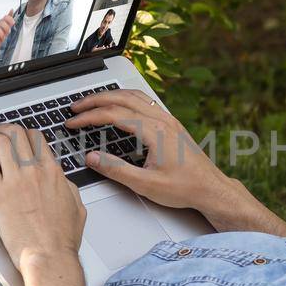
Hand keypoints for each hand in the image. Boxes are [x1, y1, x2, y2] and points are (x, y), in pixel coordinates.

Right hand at [0, 11, 14, 68]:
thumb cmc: (0, 39)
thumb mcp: (6, 29)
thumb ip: (9, 20)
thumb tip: (11, 10)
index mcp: (0, 24)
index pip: (4, 18)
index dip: (9, 20)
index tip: (13, 24)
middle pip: (1, 23)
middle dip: (7, 28)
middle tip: (8, 33)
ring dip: (2, 34)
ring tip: (3, 38)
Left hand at [0, 124, 84, 269]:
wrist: (48, 256)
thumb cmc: (61, 239)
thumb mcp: (77, 207)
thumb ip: (68, 188)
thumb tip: (62, 181)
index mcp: (53, 172)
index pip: (36, 138)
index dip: (23, 133)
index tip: (15, 138)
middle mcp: (34, 171)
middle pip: (16, 133)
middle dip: (2, 129)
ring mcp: (15, 180)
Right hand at [64, 89, 232, 212]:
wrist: (211, 189)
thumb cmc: (185, 188)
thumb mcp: (146, 185)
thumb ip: (116, 170)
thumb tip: (93, 158)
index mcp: (155, 132)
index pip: (114, 115)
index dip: (89, 117)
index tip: (74, 122)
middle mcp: (162, 121)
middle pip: (122, 98)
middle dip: (95, 100)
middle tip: (76, 108)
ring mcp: (169, 120)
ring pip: (134, 96)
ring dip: (110, 96)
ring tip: (92, 103)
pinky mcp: (172, 124)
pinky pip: (145, 101)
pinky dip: (126, 99)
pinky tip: (120, 105)